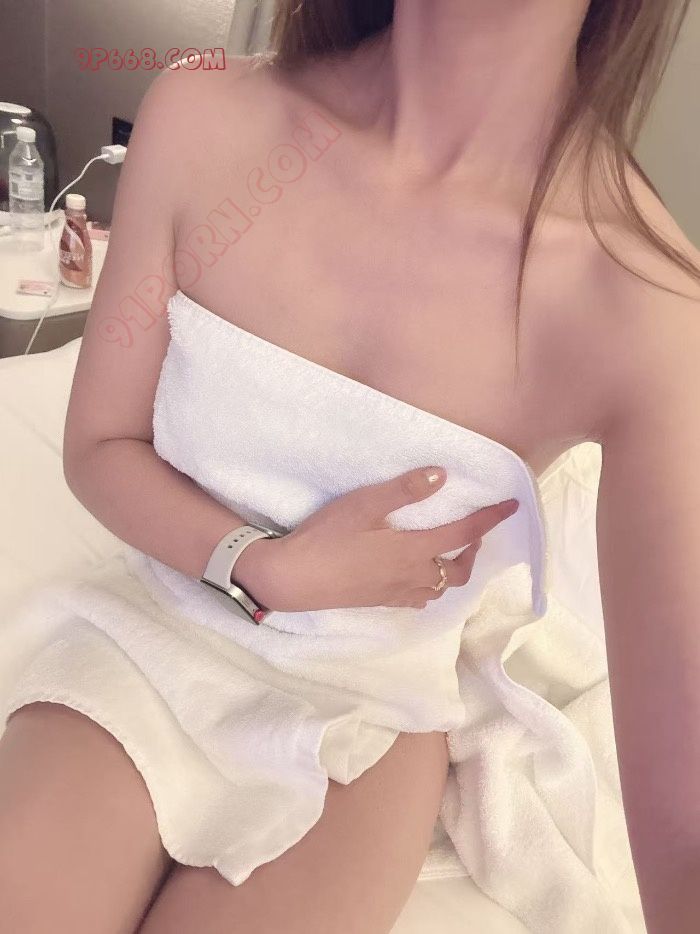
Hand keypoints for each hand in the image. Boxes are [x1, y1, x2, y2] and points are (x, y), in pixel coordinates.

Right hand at [233, 466, 518, 612]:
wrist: (293, 579)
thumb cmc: (327, 537)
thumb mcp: (364, 504)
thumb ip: (404, 490)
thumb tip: (443, 475)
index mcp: (414, 551)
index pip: (464, 533)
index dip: (491, 519)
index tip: (512, 506)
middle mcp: (412, 577)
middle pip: (459, 571)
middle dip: (473, 552)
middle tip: (474, 531)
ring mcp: (395, 593)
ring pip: (439, 588)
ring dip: (452, 570)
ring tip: (448, 551)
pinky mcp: (378, 601)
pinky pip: (417, 599)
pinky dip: (428, 587)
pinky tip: (415, 576)